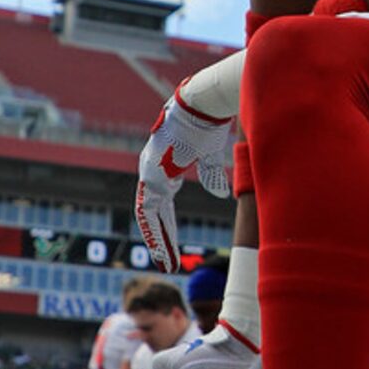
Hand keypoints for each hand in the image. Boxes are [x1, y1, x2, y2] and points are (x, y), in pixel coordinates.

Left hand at [135, 88, 235, 269]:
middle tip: (167, 265)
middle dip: (161, 241)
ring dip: (157, 242)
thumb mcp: (208, 155)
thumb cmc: (207, 123)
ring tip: (165, 264)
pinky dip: (156, 230)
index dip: (167, 228)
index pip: (162, 206)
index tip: (172, 250)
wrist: (204, 103)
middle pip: (153, 214)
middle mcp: (152, 172)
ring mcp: (149, 171)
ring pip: (149, 215)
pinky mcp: (152, 171)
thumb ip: (209, 175)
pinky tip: (162, 248)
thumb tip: (219, 193)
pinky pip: (149, 208)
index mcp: (165, 169)